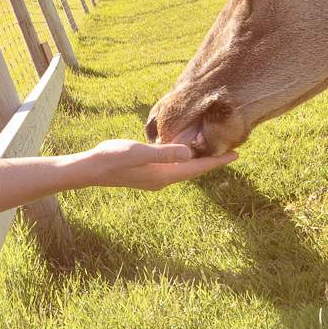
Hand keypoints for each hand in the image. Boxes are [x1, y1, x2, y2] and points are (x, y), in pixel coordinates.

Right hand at [79, 140, 235, 189]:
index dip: (217, 161)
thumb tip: (190, 153)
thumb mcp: (139, 152)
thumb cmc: (113, 158)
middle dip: (212, 160)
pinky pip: (172, 165)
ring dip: (198, 160)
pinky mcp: (147, 172)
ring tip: (213, 150)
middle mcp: (163, 179)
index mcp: (165, 175)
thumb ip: (164, 153)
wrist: (91, 168)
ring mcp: (154, 177)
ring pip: (184, 168)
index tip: (236, 154)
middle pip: (194, 170)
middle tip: (231, 150)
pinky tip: (185, 151)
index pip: (198, 168)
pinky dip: (184, 158)